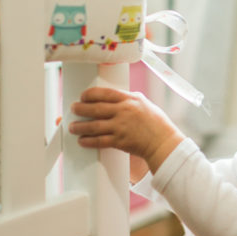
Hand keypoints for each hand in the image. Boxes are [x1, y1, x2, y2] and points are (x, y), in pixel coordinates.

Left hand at [69, 87, 184, 174]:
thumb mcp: (144, 104)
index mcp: (130, 100)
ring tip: (72, 127)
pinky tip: (82, 141)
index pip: (105, 93)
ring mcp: (121, 127)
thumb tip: (113, 97)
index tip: (83, 96)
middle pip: (96, 108)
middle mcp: (124, 111)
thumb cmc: (156, 123)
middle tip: (73, 109)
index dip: (90, 94)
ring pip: (94, 125)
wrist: (163, 142)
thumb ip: (129, 99)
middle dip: (80, 108)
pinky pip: (100, 141)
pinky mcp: (120, 141)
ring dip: (80, 126)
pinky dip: (89, 141)